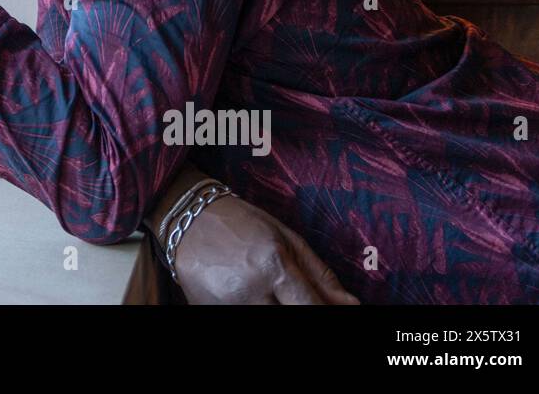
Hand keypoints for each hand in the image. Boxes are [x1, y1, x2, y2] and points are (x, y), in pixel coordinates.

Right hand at [171, 193, 358, 304]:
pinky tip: (248, 294)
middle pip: (290, 320)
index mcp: (272, 264)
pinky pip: (241, 319)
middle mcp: (248, 288)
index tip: (332, 311)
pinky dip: (252, 308)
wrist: (186, 218)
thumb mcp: (286, 238)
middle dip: (299, 310)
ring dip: (274, 308)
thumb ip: (320, 275)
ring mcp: (225, 304)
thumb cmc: (240, 222)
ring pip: (266, 322)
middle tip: (292, 297)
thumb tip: (352, 305)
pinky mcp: (206, 312)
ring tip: (269, 292)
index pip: (312, 309)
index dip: (327, 314)